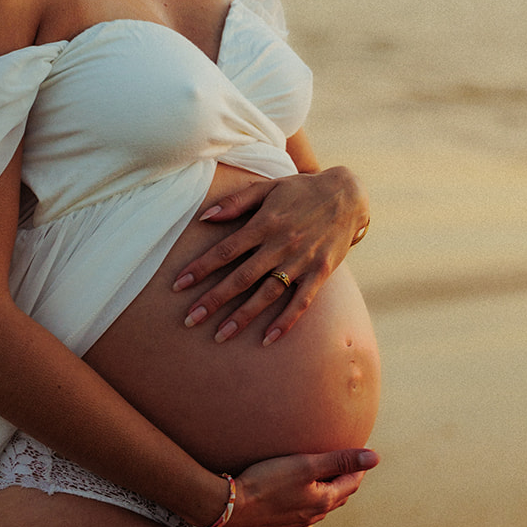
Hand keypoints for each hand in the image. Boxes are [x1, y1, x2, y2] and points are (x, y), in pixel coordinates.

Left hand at [173, 167, 368, 344]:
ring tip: (220, 335)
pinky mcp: (320, 273)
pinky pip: (301, 302)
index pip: (225, 250)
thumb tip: (204, 217)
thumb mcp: (268, 187)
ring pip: (267, 294)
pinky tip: (267, 340)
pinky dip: (285, 322)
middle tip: (189, 319)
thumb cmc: (301, 190)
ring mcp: (302, 261)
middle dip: (214, 299)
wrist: (348, 194)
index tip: (178, 285)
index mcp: (265, 223)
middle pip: (242, 277)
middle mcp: (281, 244)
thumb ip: (237, 201)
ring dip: (243, 316)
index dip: (200, 268)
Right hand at [223, 447, 378, 526]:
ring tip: (314, 484)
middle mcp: (310, 519)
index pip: (351, 483)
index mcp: (323, 501)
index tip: (358, 454)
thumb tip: (375, 457)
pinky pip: (291, 524)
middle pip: (334, 498)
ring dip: (318, 498)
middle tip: (342, 467)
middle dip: (341, 482)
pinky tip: (288, 508)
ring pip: (313, 512)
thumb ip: (339, 460)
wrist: (227, 507)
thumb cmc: (266, 481)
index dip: (357, 467)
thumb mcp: (304, 464)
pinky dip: (296, 512)